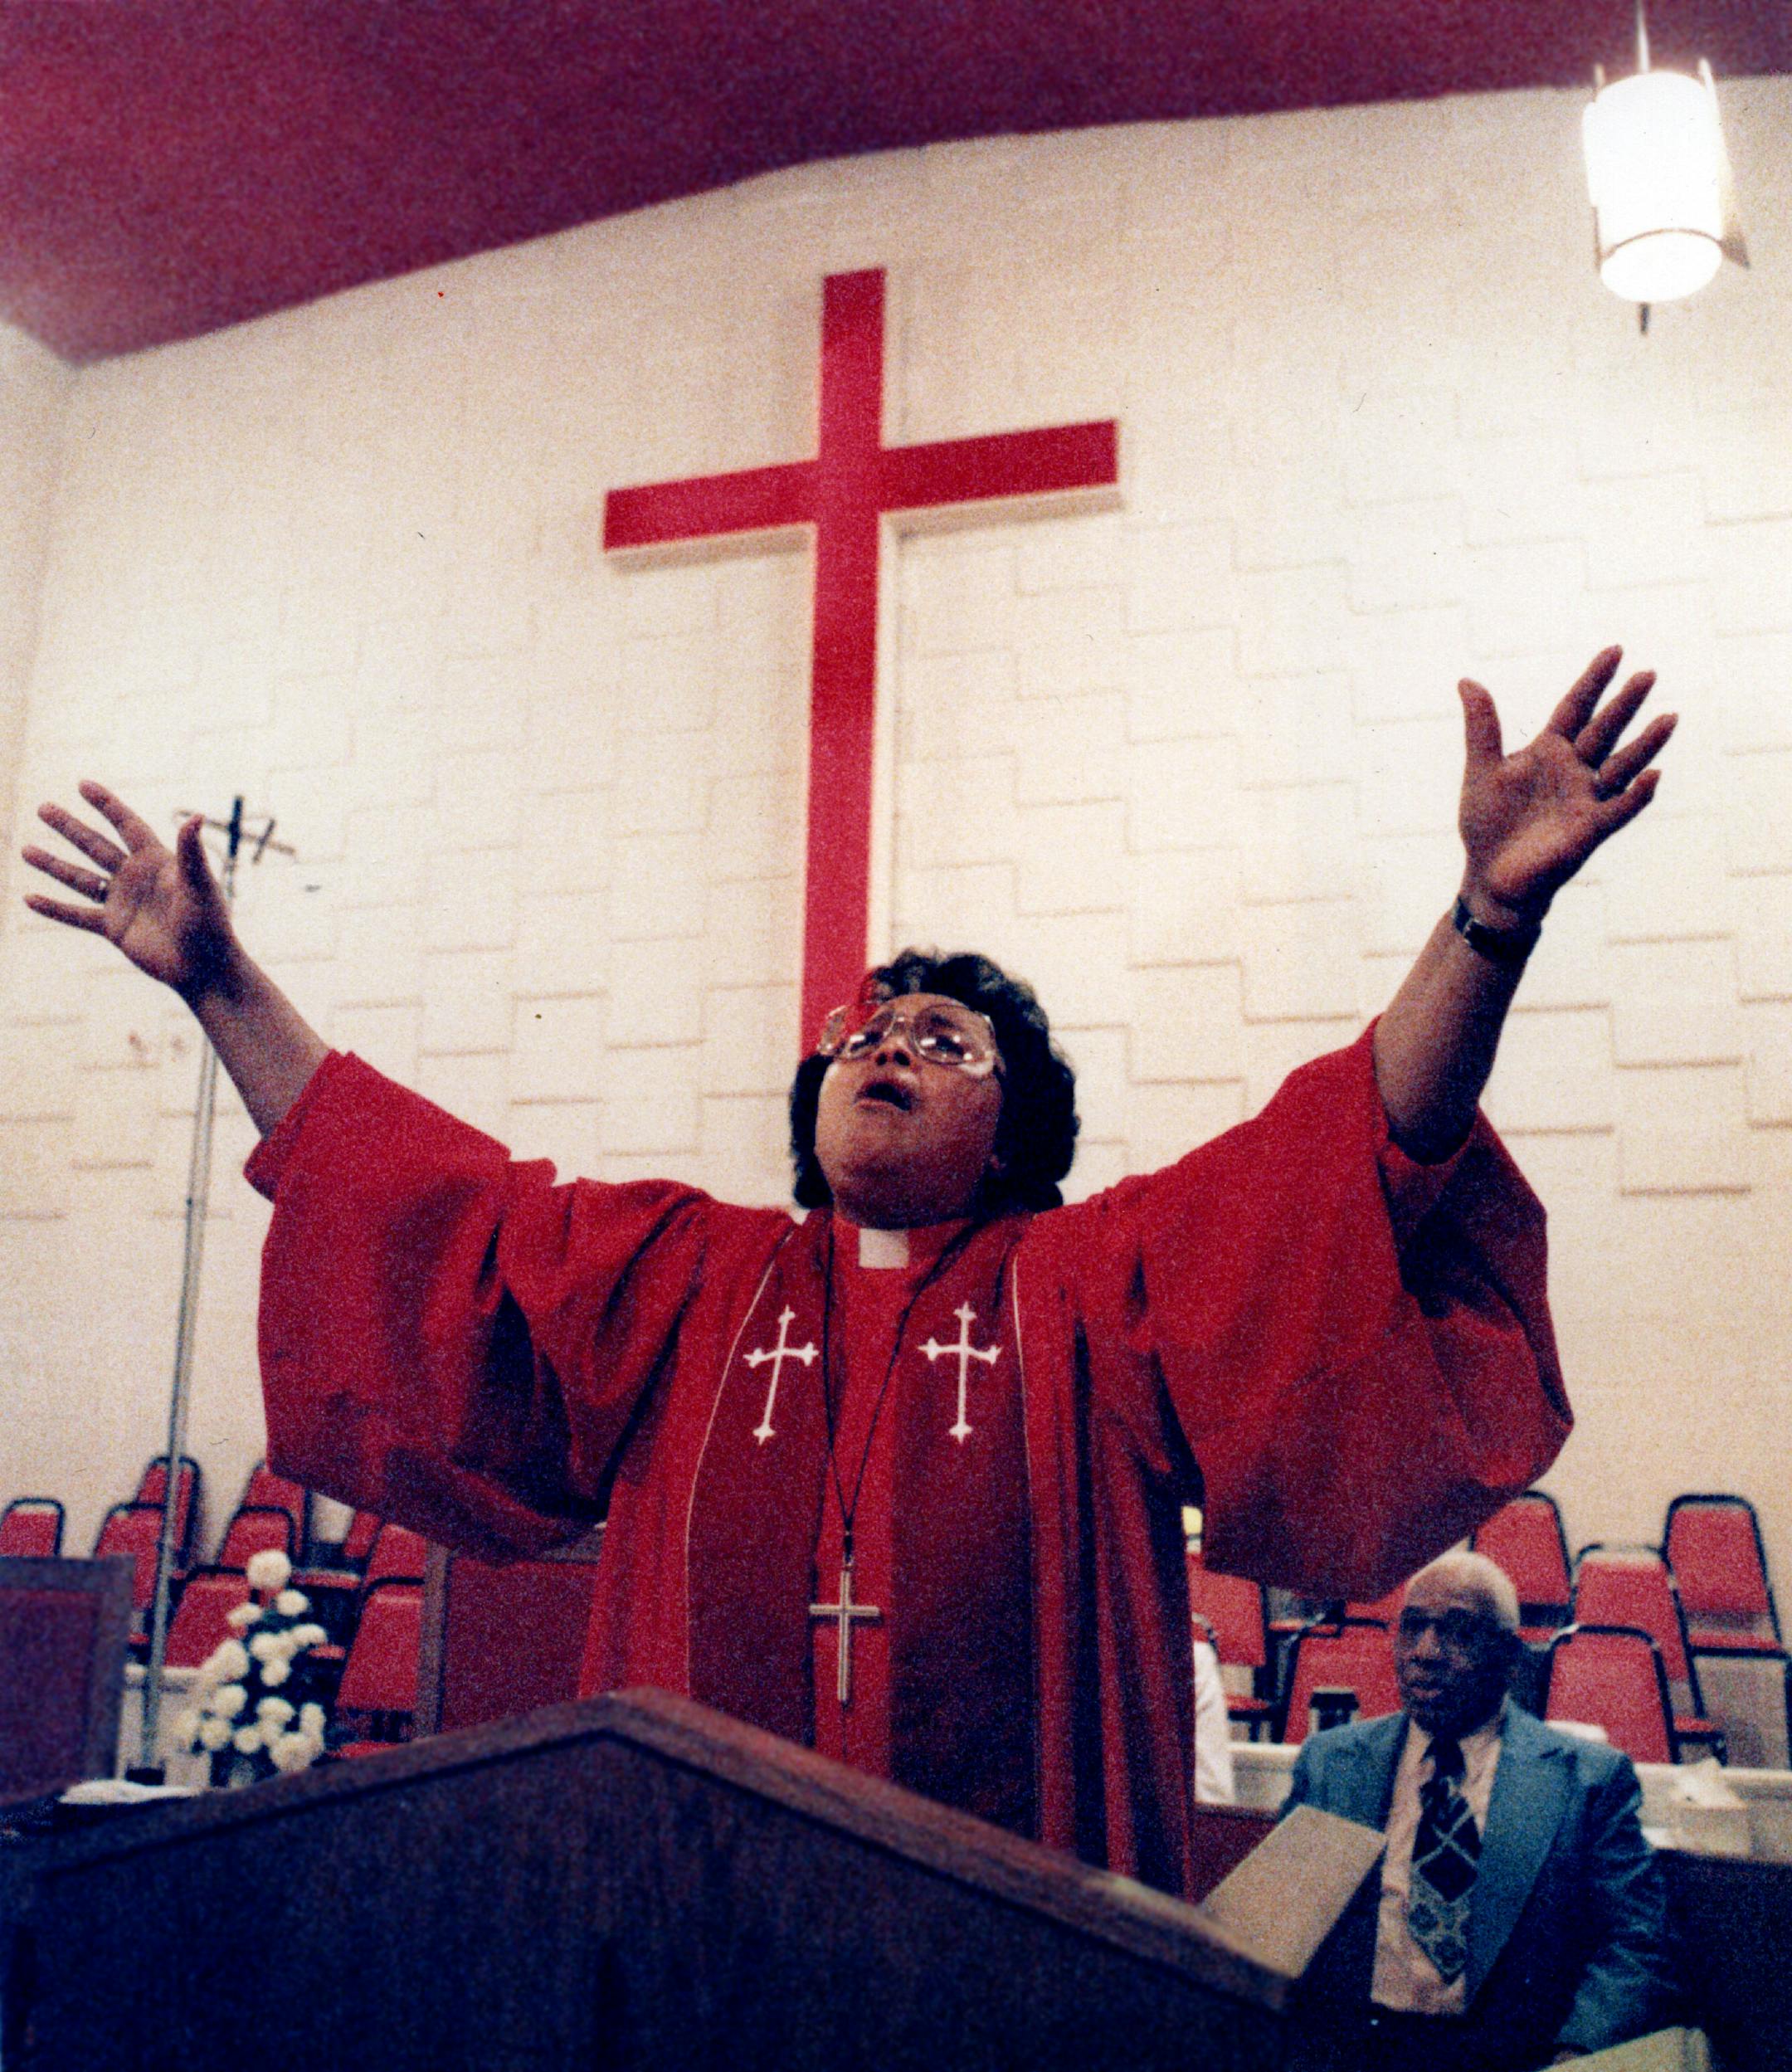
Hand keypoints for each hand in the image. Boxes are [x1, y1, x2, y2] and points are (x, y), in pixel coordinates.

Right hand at [23, 781, 237, 999]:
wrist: (204, 968)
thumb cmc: (210, 924)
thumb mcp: (200, 885)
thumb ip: (191, 852)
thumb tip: (196, 816)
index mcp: (157, 861)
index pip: (127, 825)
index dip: (106, 804)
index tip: (83, 785)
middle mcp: (135, 877)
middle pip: (95, 845)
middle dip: (69, 827)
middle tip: (43, 808)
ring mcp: (122, 902)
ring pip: (80, 878)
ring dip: (53, 864)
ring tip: (25, 849)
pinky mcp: (114, 928)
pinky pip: (77, 916)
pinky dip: (54, 909)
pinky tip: (29, 899)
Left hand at [1457, 646, 1675, 926]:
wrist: (1490, 875)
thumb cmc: (1488, 824)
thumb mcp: (1482, 769)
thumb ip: (1481, 727)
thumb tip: (1467, 680)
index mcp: (1549, 751)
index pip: (1576, 708)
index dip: (1594, 680)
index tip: (1616, 650)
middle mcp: (1574, 770)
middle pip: (1604, 730)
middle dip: (1625, 703)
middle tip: (1648, 674)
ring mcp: (1586, 798)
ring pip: (1623, 765)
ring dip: (1646, 744)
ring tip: (1669, 717)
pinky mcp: (1590, 830)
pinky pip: (1620, 809)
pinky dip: (1637, 794)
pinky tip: (1652, 775)